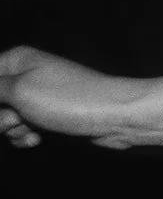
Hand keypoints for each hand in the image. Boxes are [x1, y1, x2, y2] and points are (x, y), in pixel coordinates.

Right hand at [0, 45, 126, 149]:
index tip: (8, 110)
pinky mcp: (51, 116)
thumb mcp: (17, 90)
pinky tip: (38, 139)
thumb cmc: (69, 99)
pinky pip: (24, 129)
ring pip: (5, 117)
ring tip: (30, 128)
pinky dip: (25, 136)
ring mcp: (40, 97)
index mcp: (17, 59)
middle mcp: (27, 75)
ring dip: (11, 129)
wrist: (116, 117)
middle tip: (16, 118)